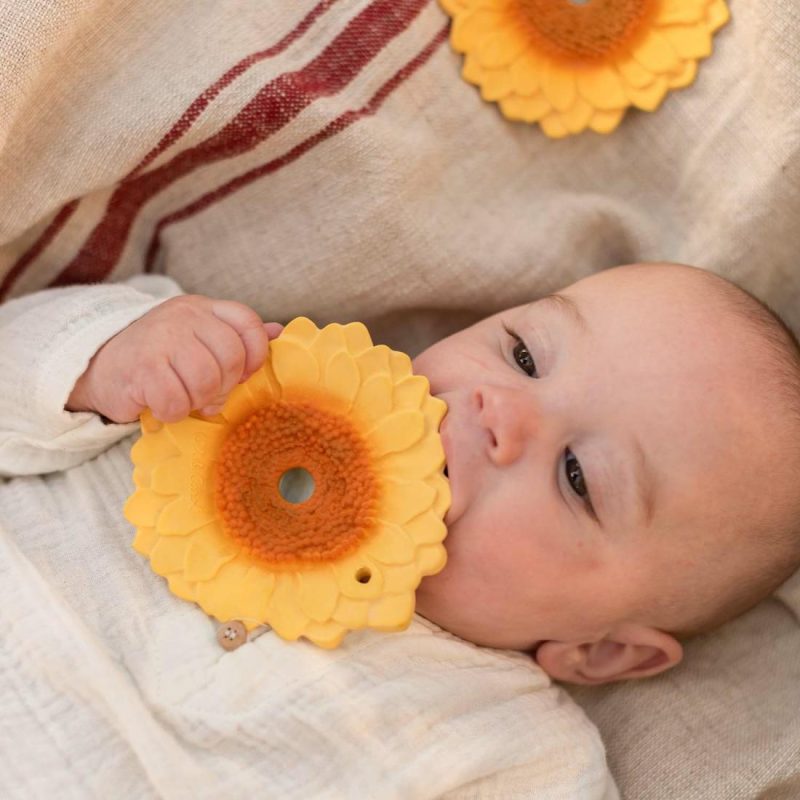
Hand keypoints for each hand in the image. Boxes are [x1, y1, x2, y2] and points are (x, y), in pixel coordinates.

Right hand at [66, 295, 283, 422]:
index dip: (255, 354)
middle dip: (224, 385)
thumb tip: (280, 331)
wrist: (98, 364)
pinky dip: (172, 412)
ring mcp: (161, 338)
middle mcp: (184, 317)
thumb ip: (237, 336)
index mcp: (203, 308)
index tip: (243, 375)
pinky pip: (176, 400)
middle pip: (231, 356)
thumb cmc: (159, 357)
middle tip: (206, 395)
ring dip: (198, 400)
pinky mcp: (142, 367)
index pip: (247, 322)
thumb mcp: (198, 338)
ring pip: (206, 380)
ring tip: (184, 399)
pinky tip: (162, 405)